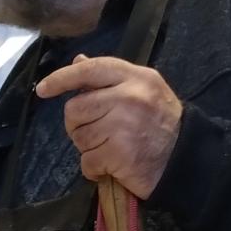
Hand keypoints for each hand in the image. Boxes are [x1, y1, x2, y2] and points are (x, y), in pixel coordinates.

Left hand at [33, 54, 182, 197]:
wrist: (186, 159)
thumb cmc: (160, 123)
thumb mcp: (143, 91)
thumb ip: (110, 78)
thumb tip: (78, 61)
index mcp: (137, 77)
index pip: (91, 70)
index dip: (62, 78)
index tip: (43, 89)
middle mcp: (130, 96)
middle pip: (76, 108)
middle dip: (79, 124)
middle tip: (98, 132)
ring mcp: (124, 125)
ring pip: (79, 136)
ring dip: (89, 148)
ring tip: (111, 148)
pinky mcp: (119, 154)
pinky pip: (87, 161)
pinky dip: (94, 169)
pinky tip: (112, 166)